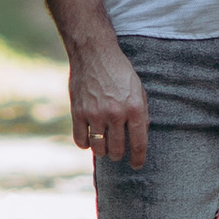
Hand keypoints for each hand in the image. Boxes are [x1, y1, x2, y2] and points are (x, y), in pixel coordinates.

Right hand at [62, 21, 149, 168]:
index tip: (137, 165)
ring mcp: (95, 114)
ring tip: (104, 144)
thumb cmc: (119, 71)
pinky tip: (89, 137)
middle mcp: (115, 114)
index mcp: (134, 108)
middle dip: (118, 154)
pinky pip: (81, 141)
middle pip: (117, 150)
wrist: (94, 53)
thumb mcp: (138, 90)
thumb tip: (139, 138)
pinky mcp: (78, 112)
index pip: (139, 144)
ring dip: (103, 150)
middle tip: (118, 152)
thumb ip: (140, 114)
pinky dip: (85, 143)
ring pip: (99, 148)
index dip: (138, 159)